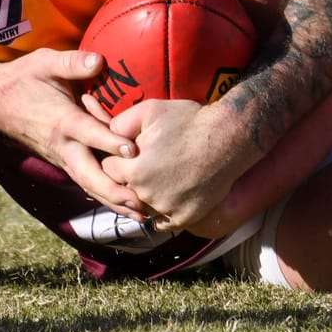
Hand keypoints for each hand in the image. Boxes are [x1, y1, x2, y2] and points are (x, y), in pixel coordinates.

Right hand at [0, 48, 152, 219]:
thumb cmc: (23, 78)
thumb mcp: (46, 62)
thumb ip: (74, 62)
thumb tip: (99, 60)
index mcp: (61, 119)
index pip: (89, 133)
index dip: (110, 142)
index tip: (132, 151)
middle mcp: (62, 144)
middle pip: (88, 174)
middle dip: (114, 191)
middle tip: (140, 204)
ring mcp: (61, 156)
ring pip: (88, 185)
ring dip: (113, 201)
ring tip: (141, 217)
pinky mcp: (63, 161)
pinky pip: (85, 182)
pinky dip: (103, 196)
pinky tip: (124, 209)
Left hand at [99, 98, 242, 231]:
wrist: (228, 137)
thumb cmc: (189, 120)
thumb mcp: (149, 111)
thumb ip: (119, 123)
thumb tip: (104, 133)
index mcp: (133, 170)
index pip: (109, 169)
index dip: (118, 159)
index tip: (130, 153)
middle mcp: (146, 195)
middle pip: (124, 189)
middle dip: (130, 177)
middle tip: (146, 164)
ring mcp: (166, 209)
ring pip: (142, 206)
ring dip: (145, 196)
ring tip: (160, 177)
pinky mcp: (184, 218)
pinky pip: (162, 221)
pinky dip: (163, 211)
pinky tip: (170, 194)